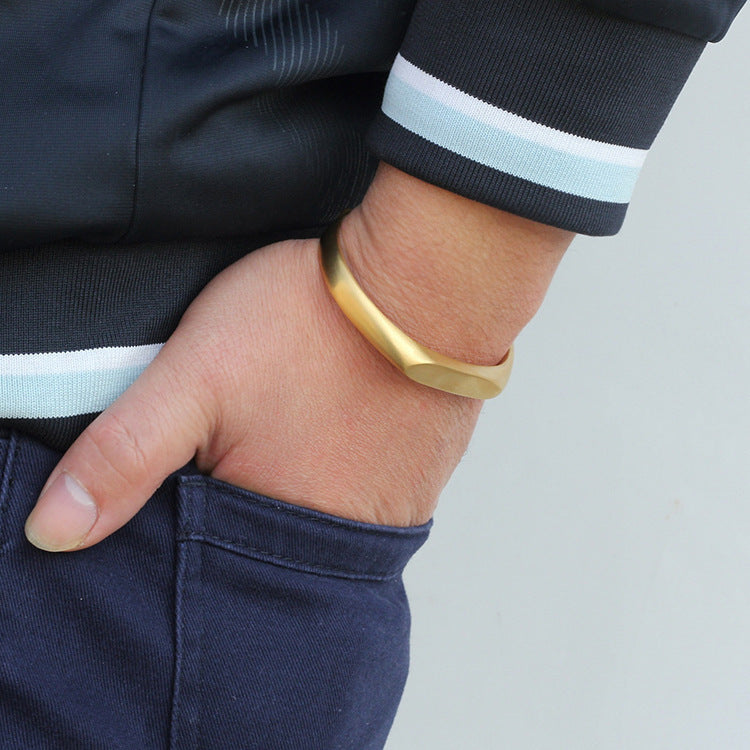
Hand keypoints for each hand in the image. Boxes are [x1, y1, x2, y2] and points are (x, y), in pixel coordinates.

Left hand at [24, 165, 572, 552]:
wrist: (426, 277)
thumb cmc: (310, 322)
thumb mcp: (194, 376)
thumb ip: (122, 454)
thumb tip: (55, 532)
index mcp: (280, 525)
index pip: (215, 555)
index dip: (198, 503)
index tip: (207, 457)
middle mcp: (347, 534)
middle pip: (277, 535)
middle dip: (257, 491)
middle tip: (265, 429)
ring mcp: (399, 504)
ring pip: (329, 512)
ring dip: (311, 478)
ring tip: (305, 422)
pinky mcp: (430, 472)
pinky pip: (377, 489)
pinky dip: (354, 464)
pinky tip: (346, 418)